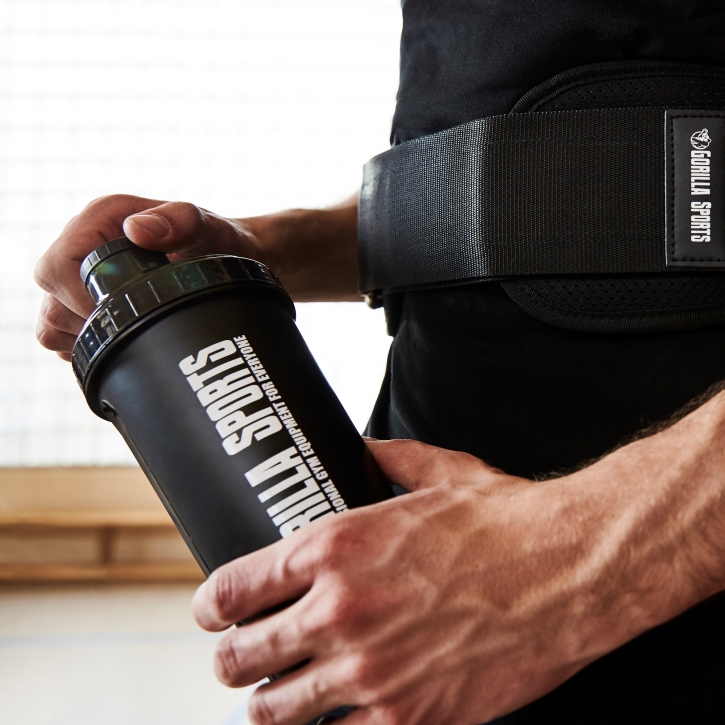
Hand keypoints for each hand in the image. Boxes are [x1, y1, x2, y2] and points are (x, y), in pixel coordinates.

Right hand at [34, 194, 263, 360]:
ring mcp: (82, 276)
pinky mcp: (86, 302)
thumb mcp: (206, 228)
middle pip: (49, 294)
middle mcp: (83, 245)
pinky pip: (63, 335)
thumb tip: (137, 229)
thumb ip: (179, 222)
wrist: (230, 261)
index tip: (114, 315)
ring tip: (129, 333)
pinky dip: (86, 346)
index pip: (57, 264)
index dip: (77, 297)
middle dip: (82, 320)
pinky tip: (122, 340)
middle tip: (129, 328)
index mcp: (100, 220)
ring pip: (52, 319)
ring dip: (83, 336)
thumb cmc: (217, 240)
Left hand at [193, 438, 683, 724]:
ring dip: (269, 701)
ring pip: (275, 710)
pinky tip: (336, 714)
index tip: (212, 614)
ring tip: (277, 694)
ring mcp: (370, 671)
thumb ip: (386, 458)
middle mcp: (339, 610)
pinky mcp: (409, 717)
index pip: (231, 590)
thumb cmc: (504, 520)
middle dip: (231, 659)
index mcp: (334, 546)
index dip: (210, 608)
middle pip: (240, 658)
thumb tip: (364, 446)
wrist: (569, 569)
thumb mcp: (436, 472)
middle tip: (238, 657)